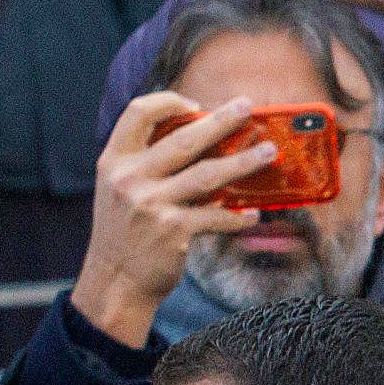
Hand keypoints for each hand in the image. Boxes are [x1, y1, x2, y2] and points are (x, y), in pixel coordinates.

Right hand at [73, 93, 277, 346]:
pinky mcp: (172, 230)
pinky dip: (237, 216)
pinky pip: (216, 216)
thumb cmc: (126, 231)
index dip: (168, 101)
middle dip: (221, 120)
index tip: (195, 104)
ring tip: (269, 152)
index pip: (137, 113)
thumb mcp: (120, 189)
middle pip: (183, 138)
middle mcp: (129, 179)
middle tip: (247, 106)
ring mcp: (150, 204)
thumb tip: (207, 137)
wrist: (114, 283)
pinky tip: (253, 215)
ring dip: (244, 163)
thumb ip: (148, 163)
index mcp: (114, 161)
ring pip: (208, 174)